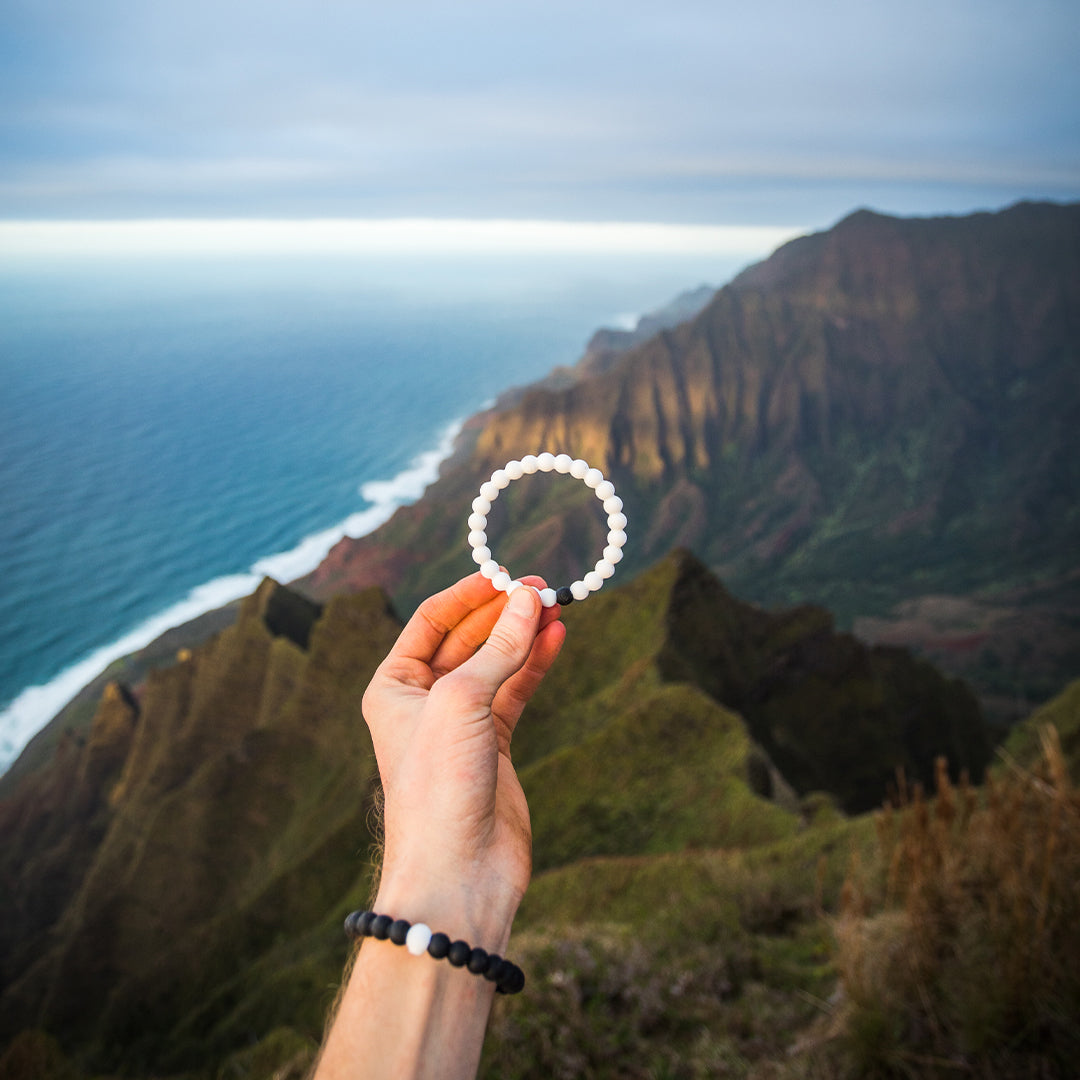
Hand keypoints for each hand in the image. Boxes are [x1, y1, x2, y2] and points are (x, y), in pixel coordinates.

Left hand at [362, 572, 565, 942]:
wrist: (457, 873)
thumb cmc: (439, 786)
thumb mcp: (463, 701)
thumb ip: (499, 648)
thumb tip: (529, 598)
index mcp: (393, 686)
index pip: (433, 620)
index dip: (471, 594)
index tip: (508, 574)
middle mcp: (423, 701)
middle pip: (469, 638)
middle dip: (504, 612)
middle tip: (545, 587)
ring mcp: (461, 723)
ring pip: (497, 663)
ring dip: (525, 634)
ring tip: (559, 605)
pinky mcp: (495, 746)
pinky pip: (517, 691)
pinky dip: (537, 664)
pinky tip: (557, 638)